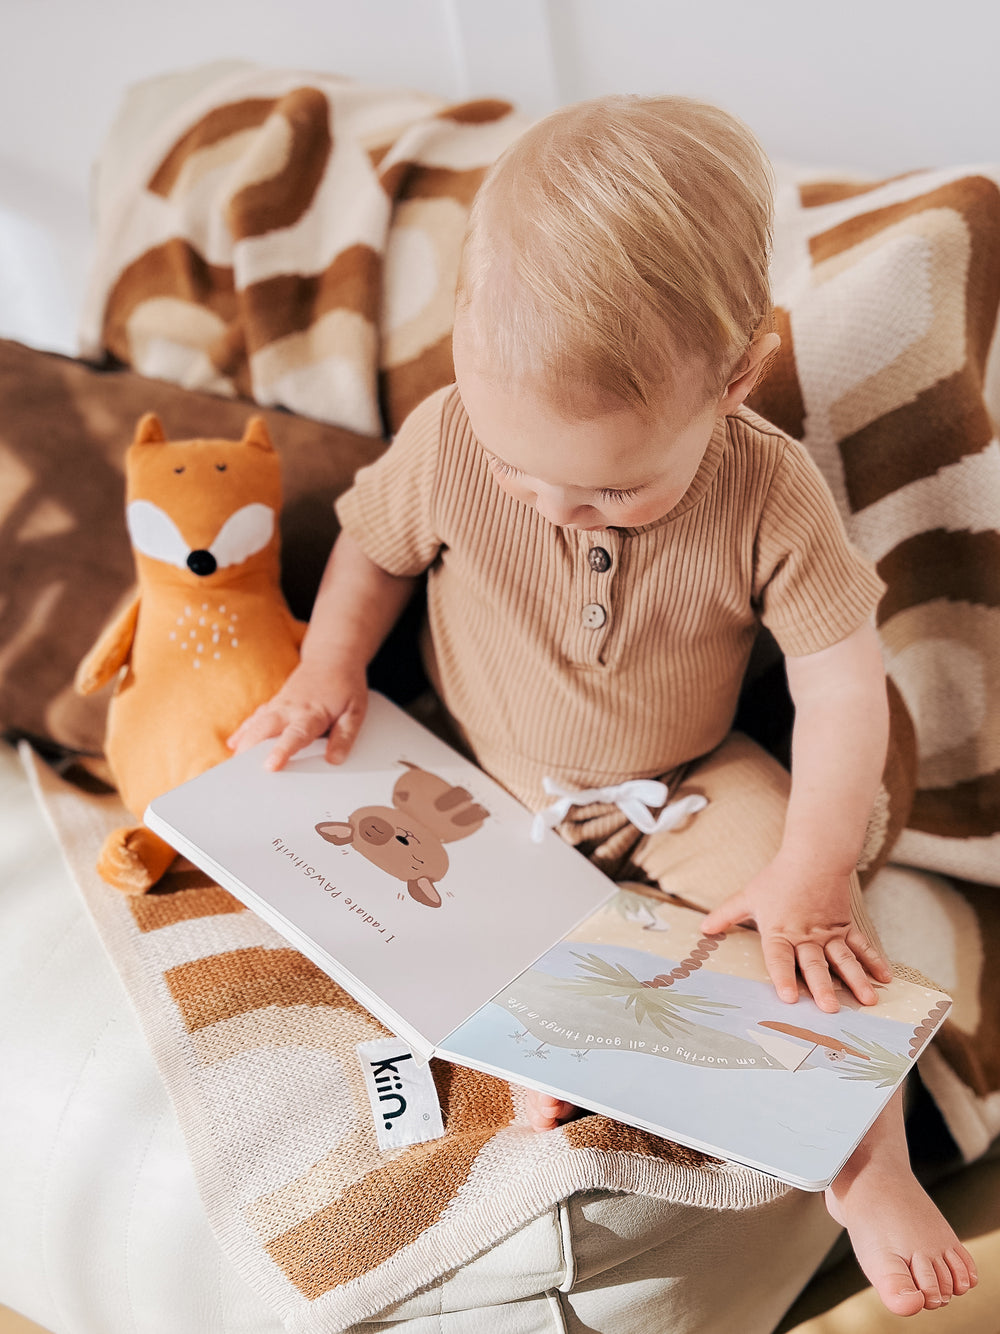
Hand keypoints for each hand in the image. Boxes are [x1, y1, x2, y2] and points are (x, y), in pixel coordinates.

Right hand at [227, 661, 367, 770]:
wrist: (333, 655)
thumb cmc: (345, 685)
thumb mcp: (355, 710)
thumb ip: (345, 735)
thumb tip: (335, 759)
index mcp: (312, 713)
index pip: (295, 735)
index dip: (282, 751)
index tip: (270, 766)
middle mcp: (290, 709)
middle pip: (265, 729)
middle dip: (250, 748)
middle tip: (239, 771)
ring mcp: (280, 705)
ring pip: (256, 723)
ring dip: (243, 742)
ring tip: (232, 764)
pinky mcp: (276, 703)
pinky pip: (256, 717)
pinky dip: (244, 730)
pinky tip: (233, 744)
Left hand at [701, 855, 891, 1012]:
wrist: (813, 856)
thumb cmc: (778, 878)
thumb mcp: (748, 896)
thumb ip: (726, 915)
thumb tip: (703, 929)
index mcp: (779, 930)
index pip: (779, 958)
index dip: (783, 977)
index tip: (788, 997)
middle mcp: (806, 935)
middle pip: (814, 964)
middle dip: (822, 987)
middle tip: (830, 1009)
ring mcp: (829, 932)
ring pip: (843, 959)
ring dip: (856, 980)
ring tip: (868, 1001)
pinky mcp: (845, 926)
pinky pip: (861, 945)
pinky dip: (873, 960)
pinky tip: (884, 978)